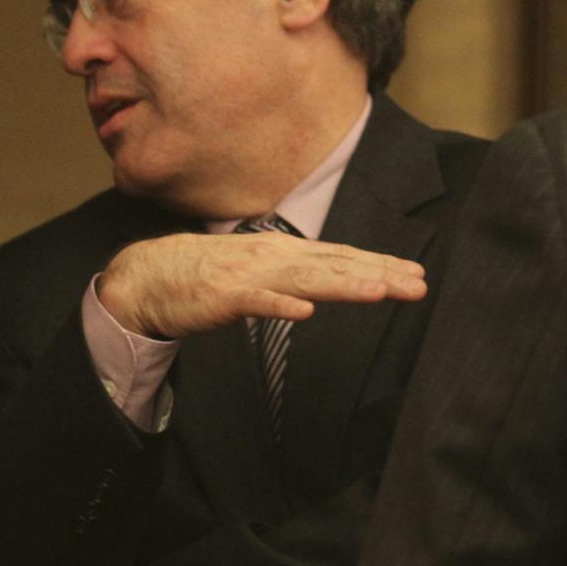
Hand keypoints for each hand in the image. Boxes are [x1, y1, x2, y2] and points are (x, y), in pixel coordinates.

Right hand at [97, 231, 425, 339]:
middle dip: (378, 275)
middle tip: (418, 285)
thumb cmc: (206, 273)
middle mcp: (272, 257)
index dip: (379, 265)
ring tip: (378, 292)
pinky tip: (303, 312)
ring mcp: (247, 276)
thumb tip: (334, 279)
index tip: (415, 275)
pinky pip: (254, 303)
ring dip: (342, 286)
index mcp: (282, 252)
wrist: (149, 275)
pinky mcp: (221, 297)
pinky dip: (278, 306)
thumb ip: (294, 273)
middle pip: (333, 267)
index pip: (340, 258)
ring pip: (303, 281)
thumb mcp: (259, 268)